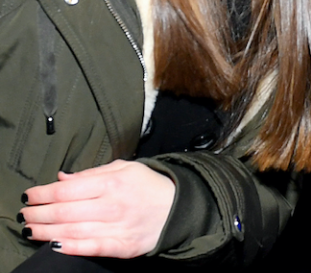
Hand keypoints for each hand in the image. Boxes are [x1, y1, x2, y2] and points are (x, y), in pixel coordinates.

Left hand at [20, 160, 175, 258]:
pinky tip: (56, 246)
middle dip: (39, 214)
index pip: (67, 190)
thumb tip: (62, 178)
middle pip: (66, 211)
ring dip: (47, 232)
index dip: (43, 193)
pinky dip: (74, 248)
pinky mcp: (125, 246)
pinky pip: (95, 248)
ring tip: (31, 230)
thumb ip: (91, 174)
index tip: (29, 195)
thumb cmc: (149, 185)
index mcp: (112, 183)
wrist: (180, 207)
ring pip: (74, 230)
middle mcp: (113, 205)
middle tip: (25, 215)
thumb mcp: (125, 169)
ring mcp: (119, 227)